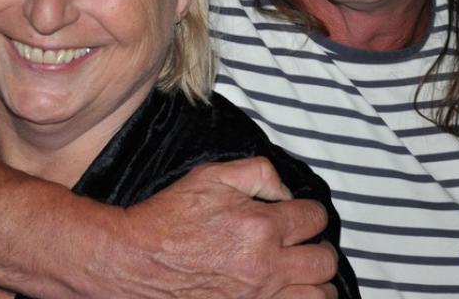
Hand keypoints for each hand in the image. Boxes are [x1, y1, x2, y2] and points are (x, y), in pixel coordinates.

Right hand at [107, 157, 337, 297]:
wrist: (135, 259)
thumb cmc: (170, 217)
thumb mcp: (214, 175)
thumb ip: (259, 172)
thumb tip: (285, 191)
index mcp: (261, 227)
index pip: (315, 218)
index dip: (313, 212)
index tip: (305, 214)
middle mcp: (265, 267)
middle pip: (324, 262)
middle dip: (321, 248)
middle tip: (308, 243)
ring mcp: (256, 298)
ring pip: (317, 297)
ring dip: (317, 281)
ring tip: (305, 271)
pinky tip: (291, 291)